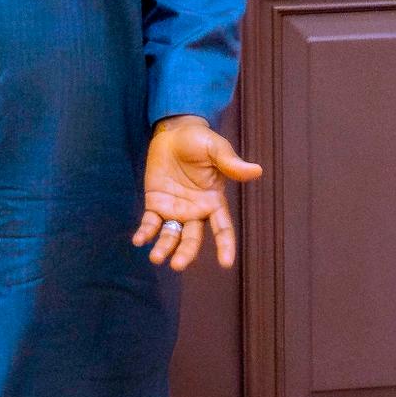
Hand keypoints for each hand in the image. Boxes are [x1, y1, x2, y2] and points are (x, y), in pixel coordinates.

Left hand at [134, 116, 262, 269]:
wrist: (173, 132)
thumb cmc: (199, 140)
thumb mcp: (216, 149)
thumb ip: (231, 163)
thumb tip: (257, 170)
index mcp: (213, 201)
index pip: (222, 229)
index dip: (225, 246)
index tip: (226, 263)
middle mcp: (195, 211)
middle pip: (192, 239)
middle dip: (186, 253)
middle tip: (177, 264)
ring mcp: (174, 209)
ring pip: (171, 236)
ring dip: (164, 248)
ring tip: (156, 258)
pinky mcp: (155, 203)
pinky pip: (150, 223)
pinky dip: (144, 233)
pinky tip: (138, 241)